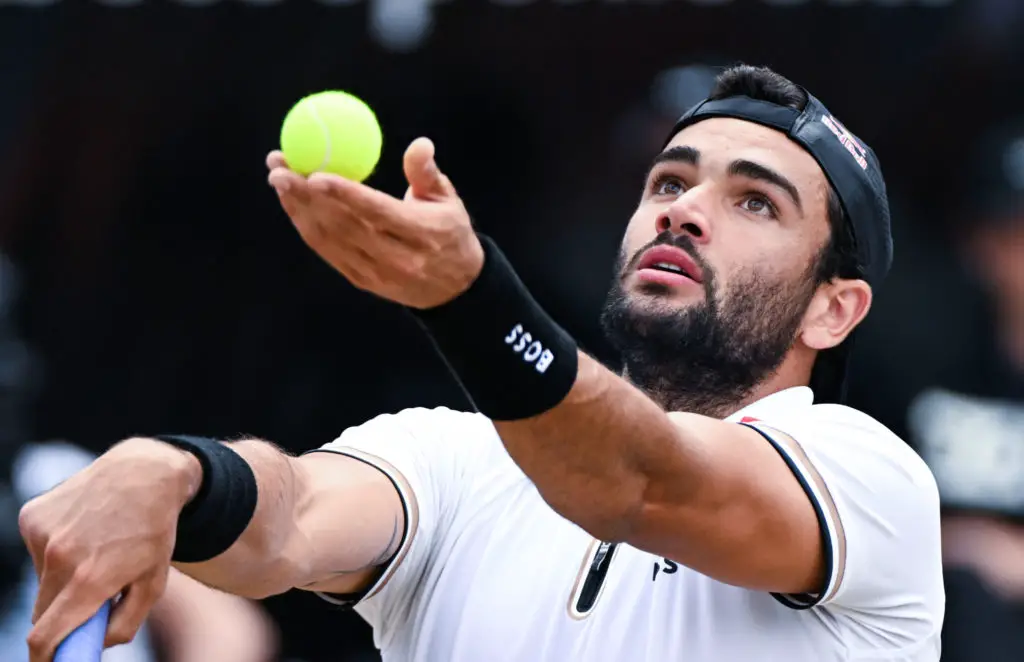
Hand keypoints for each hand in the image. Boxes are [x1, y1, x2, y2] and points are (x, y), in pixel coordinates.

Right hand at [18, 439, 200, 661]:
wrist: (144, 473)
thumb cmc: (153, 531)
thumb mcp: (154, 584)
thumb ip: (124, 625)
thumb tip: (95, 644)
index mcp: (90, 579)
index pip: (44, 637)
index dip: (45, 657)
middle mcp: (59, 558)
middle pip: (42, 613)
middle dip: (62, 617)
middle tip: (90, 599)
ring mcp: (42, 534)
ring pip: (41, 581)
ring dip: (61, 580)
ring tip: (95, 552)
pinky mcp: (31, 516)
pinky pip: (36, 553)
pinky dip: (54, 551)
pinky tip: (82, 530)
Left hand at [267, 137, 484, 308]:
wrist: (453, 290)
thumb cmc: (449, 232)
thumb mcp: (448, 201)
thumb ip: (427, 173)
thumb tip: (419, 144)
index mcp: (421, 234)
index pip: (377, 213)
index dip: (345, 194)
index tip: (316, 173)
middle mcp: (396, 258)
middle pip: (343, 225)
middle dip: (305, 196)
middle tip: (281, 166)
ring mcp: (375, 272)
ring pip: (329, 239)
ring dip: (298, 208)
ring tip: (279, 176)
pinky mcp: (360, 279)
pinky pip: (327, 251)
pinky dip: (305, 225)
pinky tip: (291, 202)